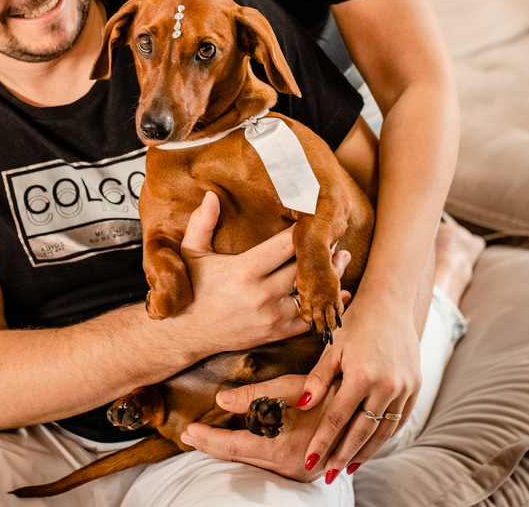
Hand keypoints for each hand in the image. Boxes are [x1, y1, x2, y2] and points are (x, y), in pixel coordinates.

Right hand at [173, 193, 352, 357]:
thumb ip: (202, 223)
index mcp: (244, 271)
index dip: (304, 232)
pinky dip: (326, 307)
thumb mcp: (191, 253)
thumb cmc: (192, 288)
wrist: (186, 333)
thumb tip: (211, 195)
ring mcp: (270, 317)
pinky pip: (309, 321)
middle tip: (337, 238)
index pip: (285, 246)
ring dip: (330, 277)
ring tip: (343, 260)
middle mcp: (260, 295)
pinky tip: (339, 293)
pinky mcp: (274, 334)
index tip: (315, 219)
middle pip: (304, 269)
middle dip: (323, 252)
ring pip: (311, 294)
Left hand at [179, 374, 343, 482]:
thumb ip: (255, 396)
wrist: (366, 406)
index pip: (234, 446)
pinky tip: (242, 448)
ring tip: (208, 440)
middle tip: (190, 435)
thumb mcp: (291, 387)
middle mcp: (290, 466)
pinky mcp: (308, 472)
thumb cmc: (329, 391)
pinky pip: (271, 468)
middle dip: (213, 446)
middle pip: (240, 459)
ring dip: (231, 452)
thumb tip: (221, 400)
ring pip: (255, 466)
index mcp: (283, 446)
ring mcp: (300, 473)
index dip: (208, 439)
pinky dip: (252, 458)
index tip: (189, 431)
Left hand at [295, 299, 420, 478]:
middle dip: (344, 455)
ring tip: (349, 467)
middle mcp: (387, 384)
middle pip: (362, 430)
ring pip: (384, 429)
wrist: (391, 304)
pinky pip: (400, 419)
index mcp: (362, 375)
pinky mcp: (416, 386)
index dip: (322, 441)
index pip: (337, 418)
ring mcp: (405, 387)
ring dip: (366, 451)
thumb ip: (317, 379)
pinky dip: (386, 435)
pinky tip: (372, 446)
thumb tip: (301, 405)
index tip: (309, 459)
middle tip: (329, 473)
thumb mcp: (333, 347)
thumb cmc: (356, 323)